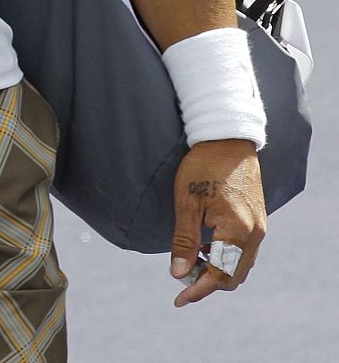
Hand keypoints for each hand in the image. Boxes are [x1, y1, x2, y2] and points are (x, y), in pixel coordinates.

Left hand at [170, 140, 266, 306]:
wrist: (227, 138)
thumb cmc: (203, 166)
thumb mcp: (187, 203)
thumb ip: (184, 241)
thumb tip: (178, 273)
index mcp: (237, 231)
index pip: (219, 276)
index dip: (198, 290)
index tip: (179, 299)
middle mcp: (254, 234)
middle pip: (233, 276)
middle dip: (207, 283)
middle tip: (181, 279)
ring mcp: (259, 228)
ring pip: (240, 265)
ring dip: (217, 271)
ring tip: (191, 263)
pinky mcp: (257, 220)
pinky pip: (244, 251)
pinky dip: (226, 257)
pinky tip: (206, 247)